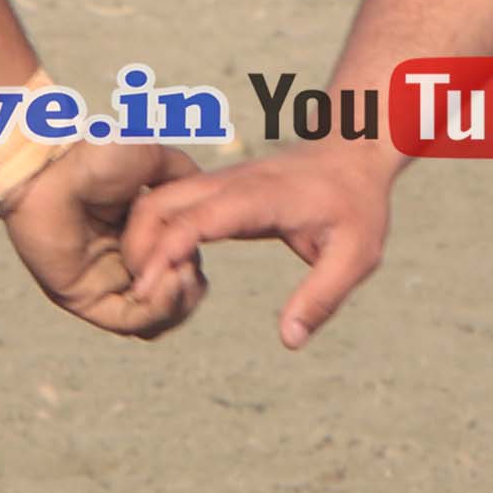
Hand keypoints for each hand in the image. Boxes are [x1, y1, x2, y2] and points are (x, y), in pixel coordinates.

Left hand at [2, 141, 203, 337]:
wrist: (57, 166)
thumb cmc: (97, 157)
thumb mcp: (154, 161)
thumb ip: (183, 177)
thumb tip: (205, 200)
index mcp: (136, 243)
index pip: (176, 278)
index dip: (194, 270)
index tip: (201, 244)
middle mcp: (120, 269)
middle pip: (170, 305)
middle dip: (190, 290)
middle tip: (190, 264)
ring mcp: (102, 287)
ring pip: (154, 320)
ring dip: (178, 300)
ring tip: (181, 270)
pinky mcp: (85, 301)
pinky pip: (130, 322)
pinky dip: (158, 308)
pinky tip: (171, 278)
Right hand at [124, 140, 395, 350]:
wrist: (353, 152)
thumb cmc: (356, 205)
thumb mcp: (356, 256)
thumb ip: (322, 298)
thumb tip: (290, 341)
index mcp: (262, 198)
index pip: (198, 219)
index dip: (165, 253)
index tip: (144, 290)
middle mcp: (230, 184)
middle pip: (157, 204)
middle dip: (136, 250)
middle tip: (147, 297)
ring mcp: (218, 182)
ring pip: (154, 201)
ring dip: (140, 242)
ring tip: (158, 288)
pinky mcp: (214, 188)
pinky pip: (167, 205)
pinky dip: (153, 235)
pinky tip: (173, 270)